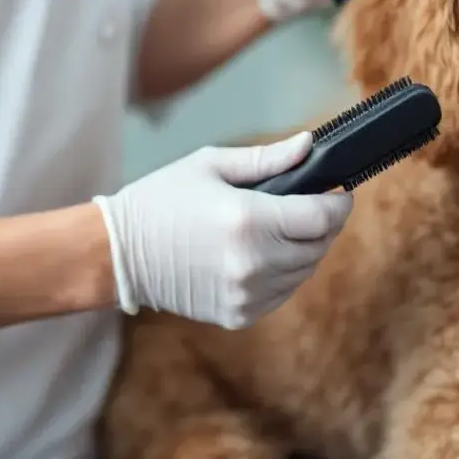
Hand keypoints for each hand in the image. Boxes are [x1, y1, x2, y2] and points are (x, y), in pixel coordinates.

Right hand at [93, 133, 351, 328]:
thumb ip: (268, 158)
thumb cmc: (161, 201)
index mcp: (249, 220)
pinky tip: (265, 254)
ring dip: (305, 250)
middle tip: (314, 207)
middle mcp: (253, 262)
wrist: (117, 256)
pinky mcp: (239, 314)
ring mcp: (246, 293)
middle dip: (325, 225)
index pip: (322, 218)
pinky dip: (284, 274)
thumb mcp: (211, 165)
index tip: (342, 192)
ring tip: (285, 229)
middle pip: (319, 246)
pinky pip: (282, 292)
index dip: (340, 203)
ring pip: (305, 271)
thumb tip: (310, 144)